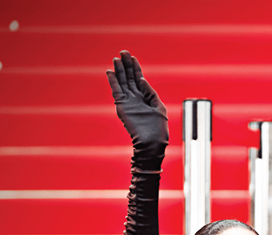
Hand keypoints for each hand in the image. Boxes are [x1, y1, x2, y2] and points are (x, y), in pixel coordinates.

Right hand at [106, 50, 167, 171]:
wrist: (152, 142)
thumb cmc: (159, 129)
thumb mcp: (159, 107)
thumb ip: (150, 92)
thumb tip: (142, 79)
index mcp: (146, 97)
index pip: (139, 79)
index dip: (135, 68)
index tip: (132, 57)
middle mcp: (136, 98)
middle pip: (129, 78)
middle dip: (126, 65)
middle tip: (123, 52)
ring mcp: (128, 102)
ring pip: (122, 82)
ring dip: (119, 70)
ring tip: (116, 58)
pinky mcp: (122, 107)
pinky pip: (116, 91)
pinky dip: (113, 82)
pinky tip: (110, 72)